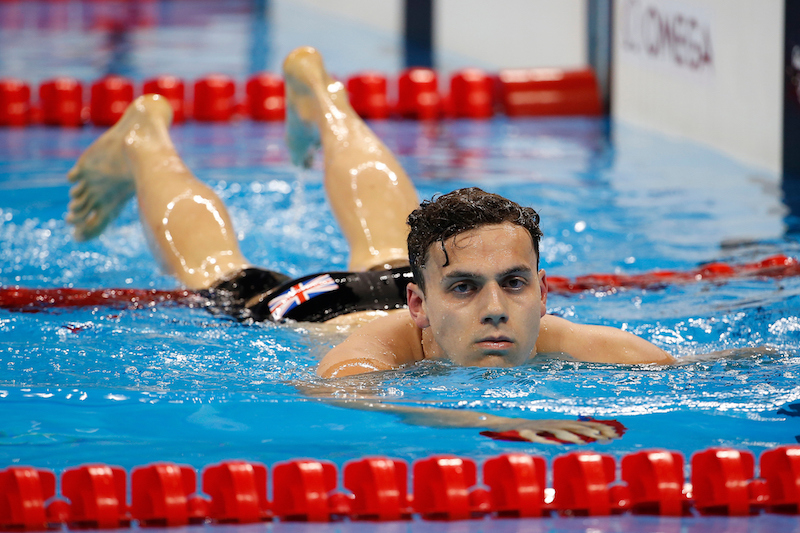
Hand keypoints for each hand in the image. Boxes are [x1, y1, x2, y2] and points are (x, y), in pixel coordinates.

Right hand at [480, 416, 625, 444]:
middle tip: (606, 436)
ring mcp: (537, 427)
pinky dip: (542, 439)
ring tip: (581, 440)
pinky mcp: (524, 431)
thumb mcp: (547, 432)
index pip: (579, 425)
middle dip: (589, 431)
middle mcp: (549, 423)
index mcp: (556, 423)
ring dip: (568, 435)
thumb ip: (562, 434)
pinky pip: (533, 436)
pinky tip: (551, 443)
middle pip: (572, 426)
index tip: (612, 433)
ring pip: (555, 430)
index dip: (595, 428)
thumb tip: (582, 439)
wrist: (502, 424)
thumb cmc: (527, 430)